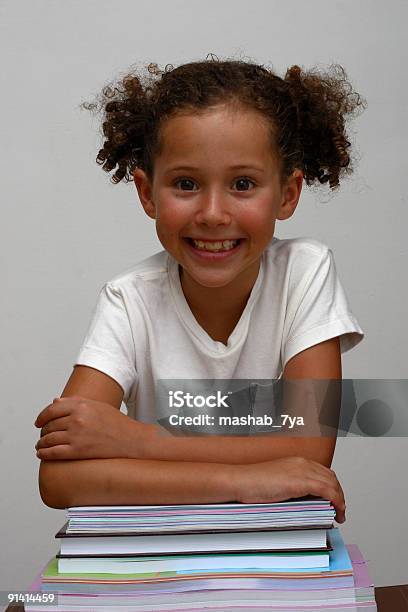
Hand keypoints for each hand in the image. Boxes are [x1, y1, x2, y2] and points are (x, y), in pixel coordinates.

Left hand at [34, 396, 153, 460]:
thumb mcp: (97, 406)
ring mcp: (77, 435)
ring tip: (41, 445)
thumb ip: (75, 402)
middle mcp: (77, 419)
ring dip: (41, 443)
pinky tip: (41, 453)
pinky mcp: (78, 451)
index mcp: (82, 405)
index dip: (42, 417)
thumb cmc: (117, 423)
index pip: (52, 409)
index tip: (39, 422)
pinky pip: (53, 452)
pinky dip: (44, 453)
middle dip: (43, 431)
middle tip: (43, 435)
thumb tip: (54, 401)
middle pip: (50, 425)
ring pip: (48, 438)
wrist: (132, 440)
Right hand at [232, 456, 345, 522]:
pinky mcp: (301, 482)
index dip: (332, 486)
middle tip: (339, 508)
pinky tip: (336, 511)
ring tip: (339, 513)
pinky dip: (336, 501)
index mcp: (296, 461)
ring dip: (340, 499)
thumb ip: (293, 488)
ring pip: (333, 484)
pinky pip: (328, 491)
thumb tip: (305, 501)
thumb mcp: (278, 483)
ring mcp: (302, 471)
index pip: (323, 472)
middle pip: (331, 477)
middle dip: (339, 493)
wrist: (241, 481)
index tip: (333, 499)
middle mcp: (302, 463)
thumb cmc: (252, 483)